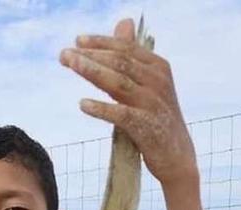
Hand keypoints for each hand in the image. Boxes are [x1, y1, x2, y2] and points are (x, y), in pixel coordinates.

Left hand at [59, 18, 198, 187]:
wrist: (177, 156)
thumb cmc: (156, 117)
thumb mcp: (145, 83)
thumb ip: (130, 57)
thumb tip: (123, 23)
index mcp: (158, 67)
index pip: (126, 49)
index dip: (101, 43)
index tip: (77, 41)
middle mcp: (158, 82)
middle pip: (120, 63)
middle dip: (90, 56)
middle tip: (64, 55)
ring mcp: (153, 104)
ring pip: (119, 83)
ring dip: (92, 72)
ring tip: (71, 66)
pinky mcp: (147, 128)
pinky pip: (122, 115)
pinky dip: (102, 108)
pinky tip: (83, 104)